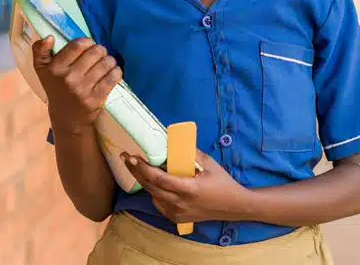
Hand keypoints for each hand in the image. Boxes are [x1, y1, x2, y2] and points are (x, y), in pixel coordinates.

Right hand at [33, 36, 122, 134]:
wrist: (66, 118)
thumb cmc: (56, 88)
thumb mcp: (42, 70)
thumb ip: (39, 50)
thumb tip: (49, 38)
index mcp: (55, 68)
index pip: (78, 45)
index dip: (87, 42)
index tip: (88, 46)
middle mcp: (68, 78)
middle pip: (95, 52)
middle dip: (100, 50)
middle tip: (99, 54)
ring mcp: (82, 89)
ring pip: (106, 63)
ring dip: (110, 60)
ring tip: (107, 62)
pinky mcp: (95, 98)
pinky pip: (112, 77)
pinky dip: (116, 71)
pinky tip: (113, 71)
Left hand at [121, 150, 249, 223]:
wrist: (233, 206)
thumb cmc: (222, 182)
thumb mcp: (208, 164)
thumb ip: (190, 153)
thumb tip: (172, 141)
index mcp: (188, 189)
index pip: (160, 179)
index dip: (144, 168)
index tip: (132, 157)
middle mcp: (180, 203)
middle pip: (151, 187)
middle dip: (136, 171)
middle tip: (125, 157)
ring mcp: (177, 213)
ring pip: (152, 195)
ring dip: (143, 180)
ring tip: (135, 165)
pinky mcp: (176, 218)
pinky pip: (158, 203)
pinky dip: (153, 191)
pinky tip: (152, 181)